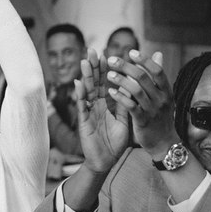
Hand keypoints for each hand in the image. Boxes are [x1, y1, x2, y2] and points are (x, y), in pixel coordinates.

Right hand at [75, 50, 130, 171]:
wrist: (107, 161)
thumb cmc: (115, 142)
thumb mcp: (123, 120)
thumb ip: (125, 103)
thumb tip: (131, 86)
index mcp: (105, 104)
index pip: (105, 83)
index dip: (106, 69)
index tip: (108, 54)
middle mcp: (95, 105)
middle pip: (94, 83)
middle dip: (93, 67)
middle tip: (92, 50)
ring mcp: (88, 112)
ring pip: (86, 91)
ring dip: (85, 76)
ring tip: (85, 61)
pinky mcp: (83, 122)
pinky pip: (81, 107)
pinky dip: (80, 95)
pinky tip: (79, 83)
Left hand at [105, 50, 173, 153]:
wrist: (164, 143)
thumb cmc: (160, 116)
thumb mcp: (163, 95)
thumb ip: (158, 75)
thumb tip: (158, 54)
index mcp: (166, 91)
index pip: (157, 71)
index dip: (144, 60)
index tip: (130, 52)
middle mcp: (161, 99)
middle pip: (144, 78)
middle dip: (126, 67)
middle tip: (112, 60)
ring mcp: (153, 110)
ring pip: (136, 91)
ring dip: (121, 81)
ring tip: (109, 75)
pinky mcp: (144, 121)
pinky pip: (131, 106)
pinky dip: (120, 97)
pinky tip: (111, 92)